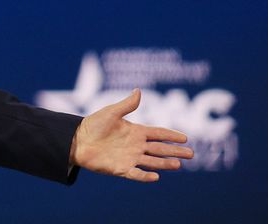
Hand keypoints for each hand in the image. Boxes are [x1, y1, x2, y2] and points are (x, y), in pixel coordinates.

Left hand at [70, 89, 193, 181]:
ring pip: (152, 162)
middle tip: (191, 154)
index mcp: (135, 131)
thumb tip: (138, 90)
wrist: (76, 140)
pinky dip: (145, 176)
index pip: (158, 133)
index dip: (171, 135)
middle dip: (175, 151)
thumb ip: (126, 105)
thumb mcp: (111, 112)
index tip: (185, 138)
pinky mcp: (120, 169)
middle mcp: (136, 146)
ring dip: (165, 164)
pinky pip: (136, 174)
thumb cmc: (92, 124)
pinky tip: (156, 177)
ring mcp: (129, 158)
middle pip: (160, 149)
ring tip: (178, 165)